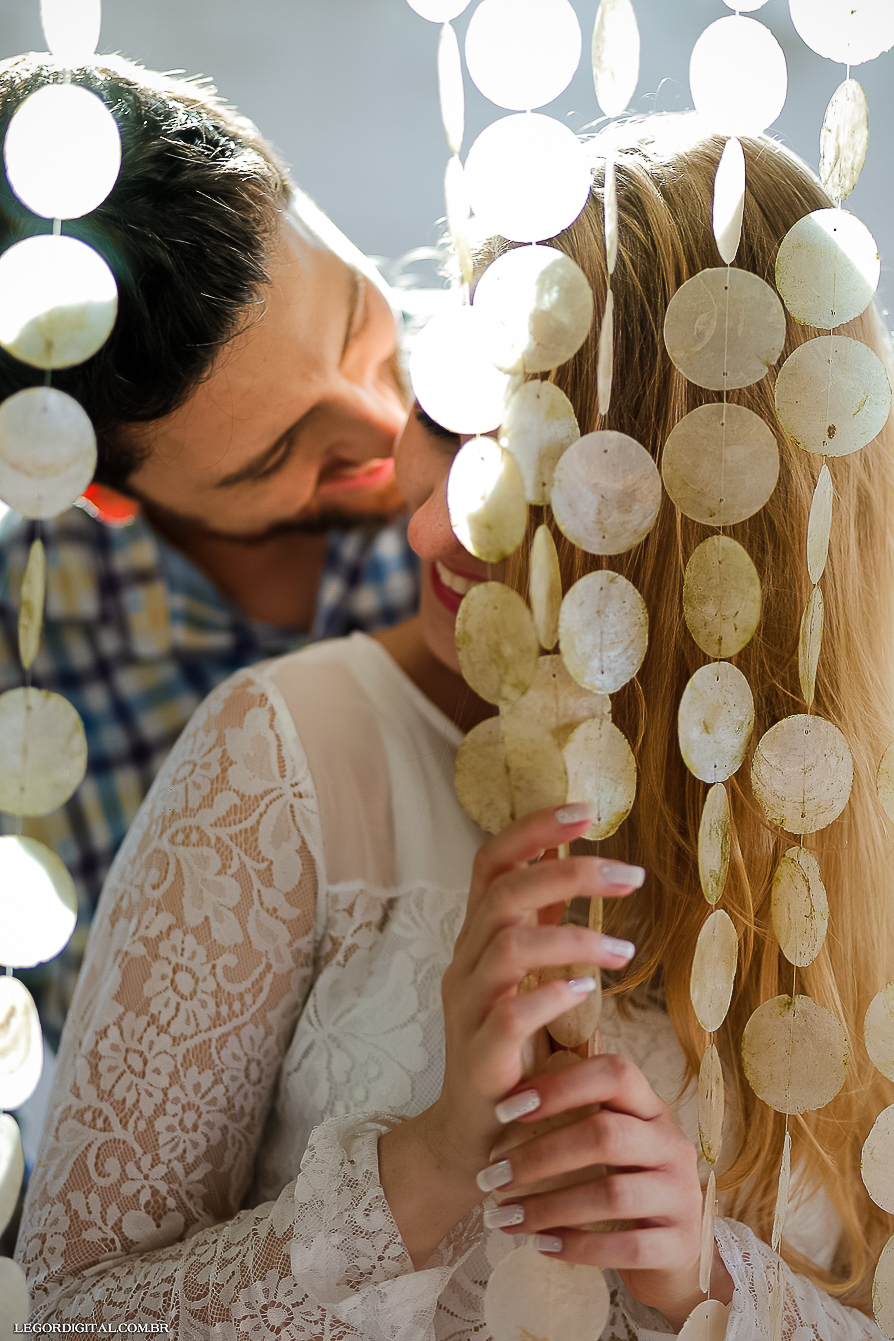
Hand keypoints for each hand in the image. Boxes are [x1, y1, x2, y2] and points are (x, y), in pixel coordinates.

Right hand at [427, 802, 641, 1189]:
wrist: (474, 1139)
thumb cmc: (510, 1053)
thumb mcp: (523, 978)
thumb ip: (537, 922)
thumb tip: (562, 856)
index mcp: (477, 939)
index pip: (491, 862)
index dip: (533, 829)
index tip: (587, 810)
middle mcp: (465, 963)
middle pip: (502, 893)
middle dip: (568, 873)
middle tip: (631, 875)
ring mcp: (468, 1009)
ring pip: (507, 946)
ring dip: (572, 938)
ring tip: (624, 951)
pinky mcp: (479, 1057)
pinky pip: (510, 1014)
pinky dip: (551, 995)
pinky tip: (590, 990)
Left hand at [481, 1053, 733, 1328]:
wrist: (675, 1254)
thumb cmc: (626, 1184)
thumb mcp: (613, 1143)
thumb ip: (576, 1117)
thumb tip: (501, 1101)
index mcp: (650, 1109)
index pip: (614, 1074)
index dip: (559, 1086)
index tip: (505, 1109)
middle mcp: (670, 1144)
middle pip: (606, 1135)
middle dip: (539, 1156)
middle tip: (491, 1176)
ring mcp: (680, 1194)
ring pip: (613, 1195)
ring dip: (548, 1206)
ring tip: (503, 1216)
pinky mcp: (679, 1244)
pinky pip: (626, 1246)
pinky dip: (577, 1247)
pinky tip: (540, 1245)